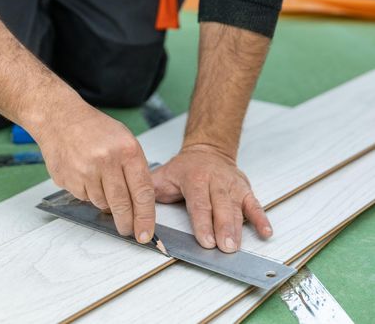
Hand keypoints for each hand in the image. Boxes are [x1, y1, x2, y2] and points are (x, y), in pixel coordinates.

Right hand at [37, 104, 155, 242]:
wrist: (59, 118)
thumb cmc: (95, 128)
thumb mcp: (124, 140)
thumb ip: (134, 170)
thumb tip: (140, 204)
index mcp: (127, 150)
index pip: (142, 192)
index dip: (145, 217)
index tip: (146, 233)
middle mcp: (106, 161)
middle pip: (121, 204)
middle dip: (126, 223)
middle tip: (128, 230)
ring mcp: (84, 171)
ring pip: (101, 203)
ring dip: (105, 202)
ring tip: (100, 181)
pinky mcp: (67, 179)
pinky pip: (84, 197)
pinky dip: (88, 193)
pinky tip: (85, 175)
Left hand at [152, 144, 272, 252]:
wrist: (208, 150)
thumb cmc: (184, 168)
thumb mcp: (163, 175)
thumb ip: (149, 192)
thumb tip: (134, 210)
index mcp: (194, 178)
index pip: (199, 203)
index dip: (203, 222)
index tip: (206, 240)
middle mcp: (215, 180)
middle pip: (220, 207)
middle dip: (223, 228)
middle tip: (225, 248)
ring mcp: (232, 185)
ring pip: (237, 207)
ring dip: (239, 227)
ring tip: (237, 245)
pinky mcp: (245, 189)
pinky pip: (255, 204)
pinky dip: (261, 218)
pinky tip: (266, 232)